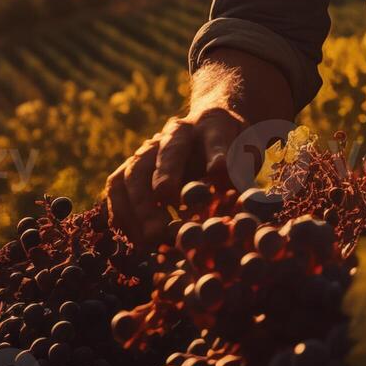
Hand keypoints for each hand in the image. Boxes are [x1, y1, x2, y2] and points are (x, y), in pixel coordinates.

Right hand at [103, 108, 240, 242]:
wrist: (209, 136)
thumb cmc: (234, 152)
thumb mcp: (247, 157)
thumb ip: (243, 175)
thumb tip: (245, 203)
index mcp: (212, 124)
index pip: (216, 136)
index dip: (217, 153)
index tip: (220, 171)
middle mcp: (177, 131)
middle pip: (166, 152)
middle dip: (165, 182)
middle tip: (168, 220)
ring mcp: (150, 148)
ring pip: (133, 172)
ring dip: (138, 209)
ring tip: (150, 240)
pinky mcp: (133, 167)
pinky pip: (117, 189)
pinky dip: (122, 215)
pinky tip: (132, 240)